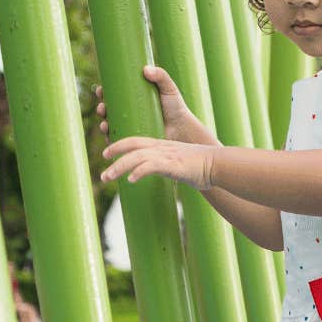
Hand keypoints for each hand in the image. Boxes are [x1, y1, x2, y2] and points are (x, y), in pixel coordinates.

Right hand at [95, 65, 215, 144]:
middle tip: (103, 107)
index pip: (113, 95)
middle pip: (108, 110)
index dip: (103, 92)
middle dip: (101, 109)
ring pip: (110, 126)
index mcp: (132, 99)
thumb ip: (161, 76)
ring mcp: (130, 127)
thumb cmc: (176, 107)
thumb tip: (145, 69)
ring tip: (104, 123)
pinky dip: (110, 139)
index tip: (101, 90)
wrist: (183, 129)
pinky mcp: (134, 140)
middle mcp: (128, 113)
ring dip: (102, 124)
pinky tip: (108, 137)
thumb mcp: (168, 89)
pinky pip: (118, 141)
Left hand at [101, 135, 217, 191]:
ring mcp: (167, 155)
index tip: (106, 153)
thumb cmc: (202, 167)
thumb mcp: (179, 164)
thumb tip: (161, 173)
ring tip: (107, 177)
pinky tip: (131, 180)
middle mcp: (161, 148)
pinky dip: (139, 171)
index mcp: (162, 146)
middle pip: (131, 147)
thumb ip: (167, 166)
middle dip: (114, 157)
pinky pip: (151, 166)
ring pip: (136, 157)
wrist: (218, 164)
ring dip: (119, 167)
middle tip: (102, 173)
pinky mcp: (173, 165)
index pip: (135, 141)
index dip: (119, 145)